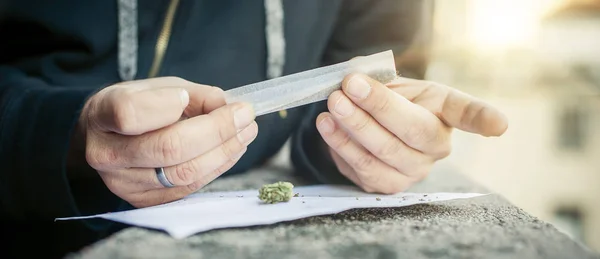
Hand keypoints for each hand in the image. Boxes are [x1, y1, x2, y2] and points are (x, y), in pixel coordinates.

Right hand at [74, 77, 257, 206]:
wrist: (110, 137)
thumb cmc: (139, 105)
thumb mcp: (158, 87)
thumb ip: (193, 94)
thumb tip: (227, 107)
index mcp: (101, 114)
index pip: (129, 113)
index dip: (164, 105)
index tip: (187, 96)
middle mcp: (106, 153)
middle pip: (168, 147)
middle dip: (216, 130)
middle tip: (245, 115)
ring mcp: (123, 183)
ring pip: (183, 173)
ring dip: (224, 152)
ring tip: (246, 131)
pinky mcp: (143, 201)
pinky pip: (188, 187)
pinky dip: (216, 167)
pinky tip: (232, 150)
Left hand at [316, 73, 507, 193]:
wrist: (373, 126)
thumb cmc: (390, 101)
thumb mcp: (391, 82)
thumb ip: (378, 79)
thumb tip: (356, 76)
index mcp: (445, 114)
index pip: (467, 113)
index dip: (483, 119)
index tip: (500, 125)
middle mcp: (436, 147)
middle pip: (410, 132)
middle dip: (376, 107)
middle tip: (348, 86)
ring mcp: (413, 171)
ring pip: (382, 154)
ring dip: (353, 128)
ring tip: (332, 105)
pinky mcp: (387, 186)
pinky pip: (361, 169)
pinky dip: (340, 145)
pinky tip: (327, 126)